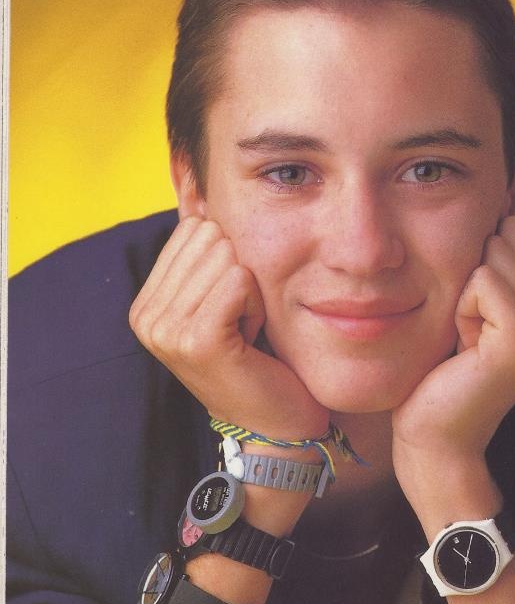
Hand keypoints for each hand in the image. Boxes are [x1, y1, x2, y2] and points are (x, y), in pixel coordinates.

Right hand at [129, 216, 328, 441]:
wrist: (278, 425)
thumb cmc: (260, 357)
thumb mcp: (226, 296)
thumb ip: (207, 247)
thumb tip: (193, 178)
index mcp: (147, 302)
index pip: (195, 228)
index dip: (230, 261)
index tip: (232, 310)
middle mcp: (146, 315)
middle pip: (212, 237)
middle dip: (243, 275)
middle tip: (242, 324)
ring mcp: (166, 329)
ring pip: (230, 257)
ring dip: (253, 294)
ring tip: (247, 334)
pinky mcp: (196, 340)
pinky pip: (240, 281)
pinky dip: (258, 306)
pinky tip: (253, 340)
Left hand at [392, 212, 514, 502]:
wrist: (434, 430)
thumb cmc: (444, 359)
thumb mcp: (478, 288)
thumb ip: (502, 231)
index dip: (485, 255)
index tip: (480, 308)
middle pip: (511, 229)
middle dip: (475, 269)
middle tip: (472, 324)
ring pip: (496, 249)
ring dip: (465, 289)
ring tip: (469, 334)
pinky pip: (483, 279)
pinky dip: (461, 307)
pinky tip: (466, 345)